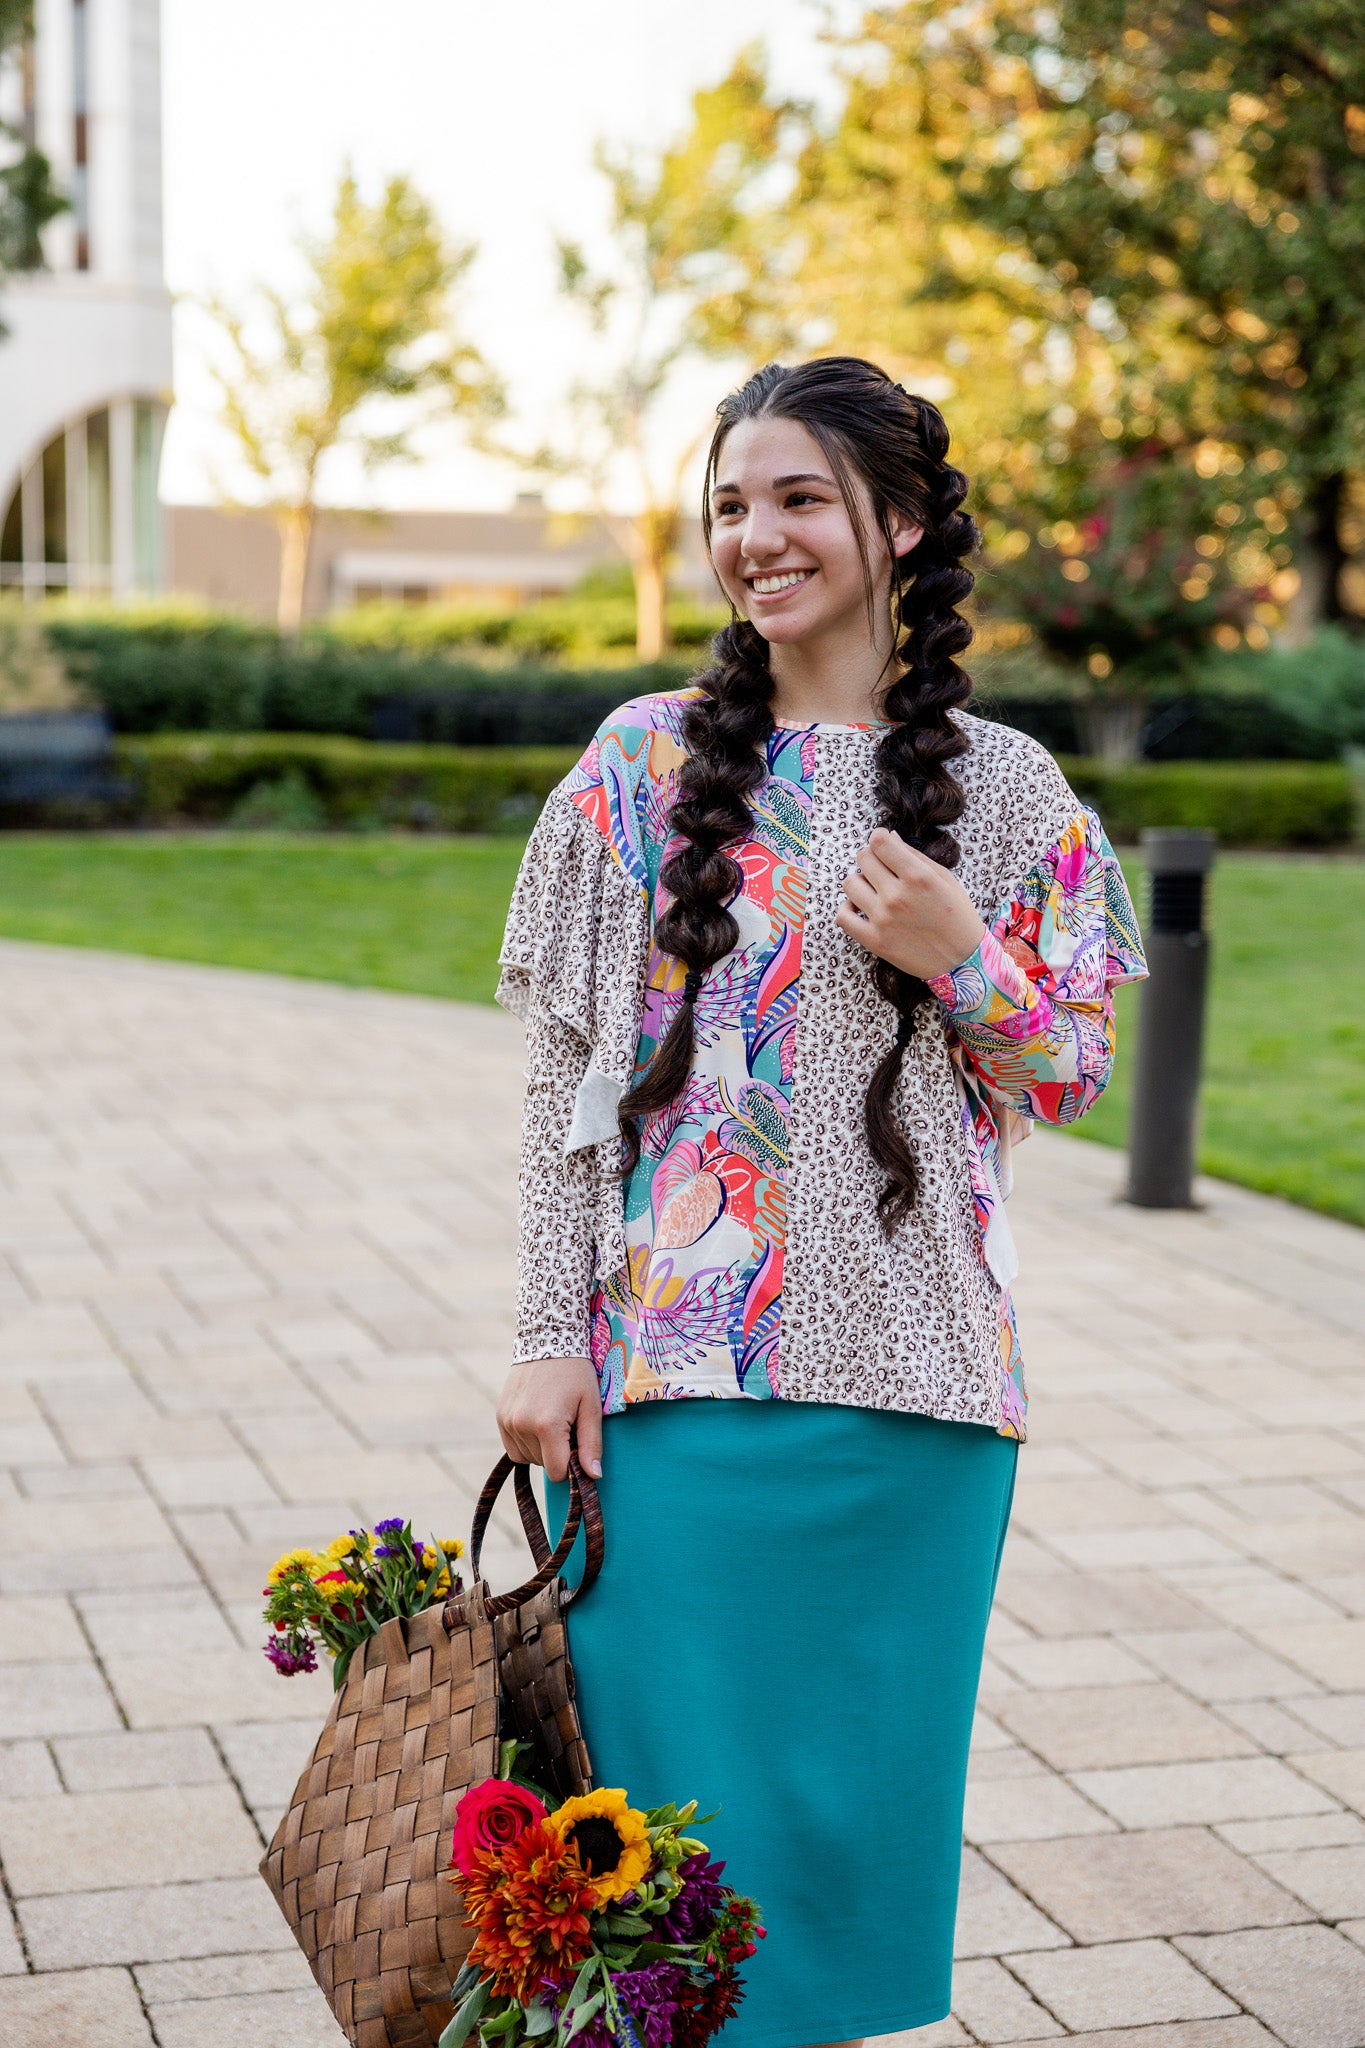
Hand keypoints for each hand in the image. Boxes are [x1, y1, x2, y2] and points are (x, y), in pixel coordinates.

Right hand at [497, 1357, 602, 1481]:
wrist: (547, 1339)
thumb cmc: (576, 1372)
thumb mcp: (591, 1406)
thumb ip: (591, 1444)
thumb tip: (593, 1476)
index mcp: (547, 1426)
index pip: (556, 1472)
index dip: (571, 1465)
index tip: (578, 1444)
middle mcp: (522, 1425)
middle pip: (542, 1465)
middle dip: (557, 1453)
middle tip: (567, 1424)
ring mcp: (507, 1421)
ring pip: (527, 1458)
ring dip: (541, 1449)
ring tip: (553, 1420)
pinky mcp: (499, 1416)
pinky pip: (513, 1447)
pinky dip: (526, 1442)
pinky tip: (538, 1421)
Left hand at [836, 827, 985, 980]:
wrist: (962, 960)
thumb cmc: (957, 916)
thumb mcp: (945, 879)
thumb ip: (915, 856)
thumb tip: (889, 836)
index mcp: (918, 876)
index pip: (879, 842)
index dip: (879, 839)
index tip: (884, 846)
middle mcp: (898, 896)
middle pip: (863, 859)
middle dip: (872, 859)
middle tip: (883, 870)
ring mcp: (883, 918)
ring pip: (850, 884)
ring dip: (860, 882)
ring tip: (874, 890)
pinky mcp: (874, 940)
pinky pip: (843, 916)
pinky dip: (847, 909)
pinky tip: (860, 908)